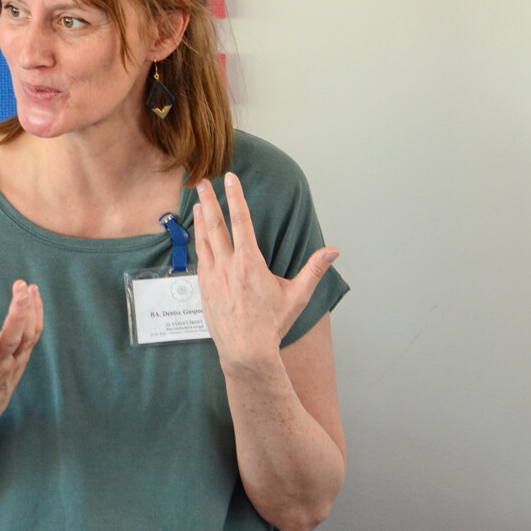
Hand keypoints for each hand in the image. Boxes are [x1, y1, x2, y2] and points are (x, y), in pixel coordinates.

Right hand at [0, 280, 42, 431]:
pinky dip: (37, 314)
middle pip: (13, 338)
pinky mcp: (23, 355)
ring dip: (30, 310)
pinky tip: (35, 293)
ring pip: (27, 334)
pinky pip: (34, 334)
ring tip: (27, 286)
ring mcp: (14, 360)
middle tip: (20, 290)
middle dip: (18, 314)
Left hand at [192, 173, 337, 373]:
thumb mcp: (297, 296)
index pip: (241, 220)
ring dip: (200, 219)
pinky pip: (199, 259)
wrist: (246, 352)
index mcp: (249, 263)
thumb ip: (314, 270)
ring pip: (203, 241)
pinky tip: (198, 237)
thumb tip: (333, 251)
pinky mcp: (204, 289)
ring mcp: (212, 278)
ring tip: (197, 202)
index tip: (230, 178)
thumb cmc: (272, 325)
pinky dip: (198, 243)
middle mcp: (227, 267)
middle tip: (202, 182)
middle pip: (215, 225)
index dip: (235, 196)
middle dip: (209, 201)